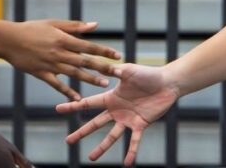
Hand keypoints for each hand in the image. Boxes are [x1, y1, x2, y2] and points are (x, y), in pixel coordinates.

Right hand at [0, 19, 120, 99]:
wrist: (8, 40)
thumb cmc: (32, 28)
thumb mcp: (54, 23)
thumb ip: (75, 26)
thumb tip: (95, 25)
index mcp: (64, 39)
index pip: (89, 46)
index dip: (104, 51)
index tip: (118, 56)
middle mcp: (60, 53)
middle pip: (85, 62)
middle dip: (103, 67)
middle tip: (118, 73)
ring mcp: (51, 65)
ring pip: (74, 74)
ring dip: (90, 79)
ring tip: (104, 84)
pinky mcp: (41, 74)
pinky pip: (56, 85)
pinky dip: (67, 92)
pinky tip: (77, 98)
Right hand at [56, 64, 179, 164]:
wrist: (167, 82)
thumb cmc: (148, 74)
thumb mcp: (130, 71)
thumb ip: (119, 71)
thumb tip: (111, 68)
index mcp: (111, 97)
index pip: (88, 103)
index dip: (73, 106)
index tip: (58, 109)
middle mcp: (117, 110)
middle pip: (95, 124)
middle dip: (81, 132)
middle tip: (68, 141)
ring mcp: (128, 119)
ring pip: (111, 136)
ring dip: (102, 148)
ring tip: (91, 159)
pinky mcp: (141, 124)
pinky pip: (134, 141)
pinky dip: (131, 152)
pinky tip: (128, 163)